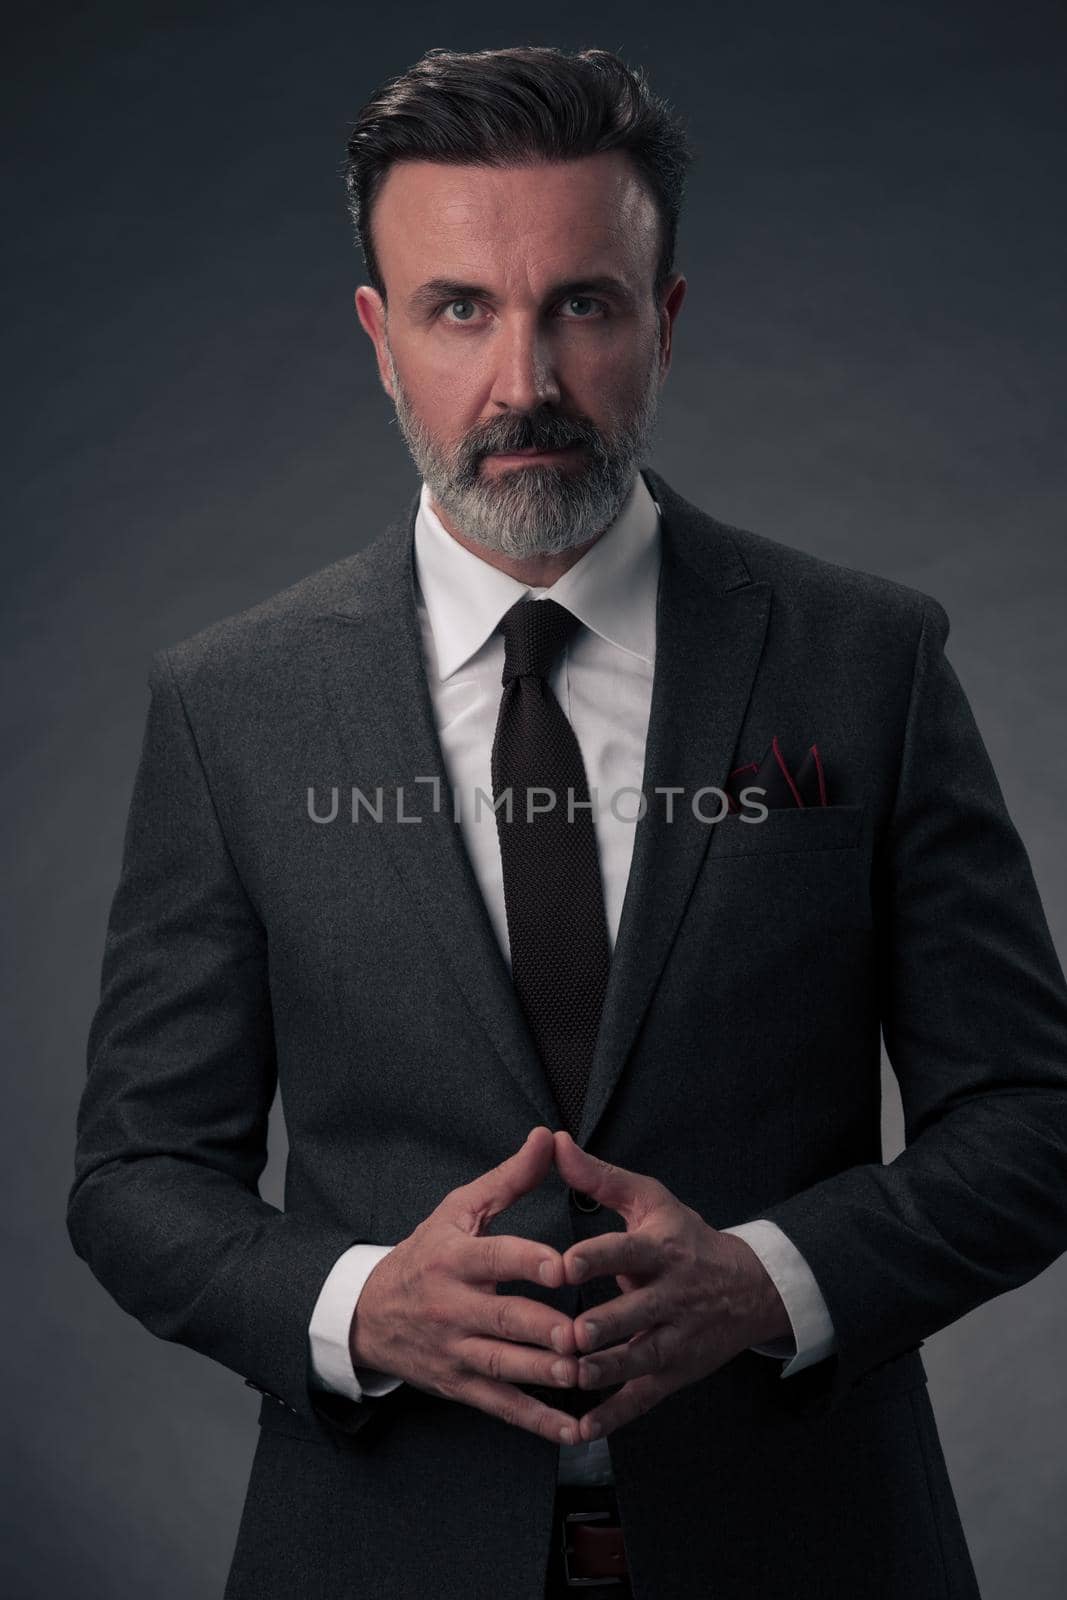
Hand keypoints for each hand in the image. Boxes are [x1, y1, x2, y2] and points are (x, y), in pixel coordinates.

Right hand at [349, 1126, 582, 1444]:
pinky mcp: (459, 1385)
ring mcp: (456, 1350)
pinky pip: (501, 1405)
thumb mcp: (459, 1209)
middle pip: (503, 1319)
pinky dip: (536, 1420)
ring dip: (543, 1375)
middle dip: (544, 1329)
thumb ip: (510, 1178)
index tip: (564, 1267)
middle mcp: (453, 1306)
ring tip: (581, 1376)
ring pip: (504, 1366)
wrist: (368, 1313)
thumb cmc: (427, 1252)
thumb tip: (550, 1137)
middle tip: (584, 1334)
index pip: (496, 1258)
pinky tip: (572, 1427)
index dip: (529, 1262)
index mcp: (456, 1258)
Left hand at [553, 1131, 791, 1441]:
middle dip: (604, 1325)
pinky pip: (643, 1398)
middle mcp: (673, 1296)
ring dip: (606, 1371)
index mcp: (663, 1250)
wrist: (750, 1288)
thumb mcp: (650, 1200)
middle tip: (568, 1334)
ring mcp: (676, 1339)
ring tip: (571, 1376)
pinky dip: (614, 1416)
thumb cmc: (685, 1237)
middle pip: (637, 1313)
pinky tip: (581, 1430)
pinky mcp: (674, 1373)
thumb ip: (598, 1177)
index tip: (565, 1264)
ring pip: (641, 1359)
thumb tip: (554, 1141)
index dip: (598, 1259)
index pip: (629, 1252)